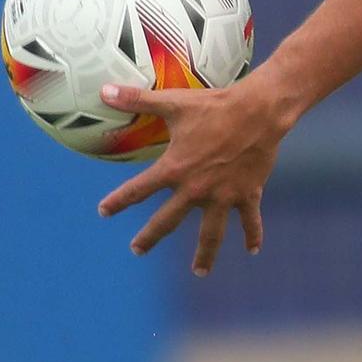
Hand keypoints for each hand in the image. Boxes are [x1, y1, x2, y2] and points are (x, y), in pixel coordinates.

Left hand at [95, 81, 287, 275]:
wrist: (258, 113)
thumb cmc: (213, 106)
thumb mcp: (172, 102)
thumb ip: (136, 99)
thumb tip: (103, 90)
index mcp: (175, 169)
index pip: (139, 190)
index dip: (119, 201)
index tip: (103, 212)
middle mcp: (196, 189)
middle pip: (168, 221)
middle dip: (150, 236)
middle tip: (137, 249)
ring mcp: (223, 196)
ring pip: (211, 234)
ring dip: (205, 254)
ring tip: (198, 271)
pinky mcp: (248, 195)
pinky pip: (250, 220)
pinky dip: (253, 235)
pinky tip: (252, 250)